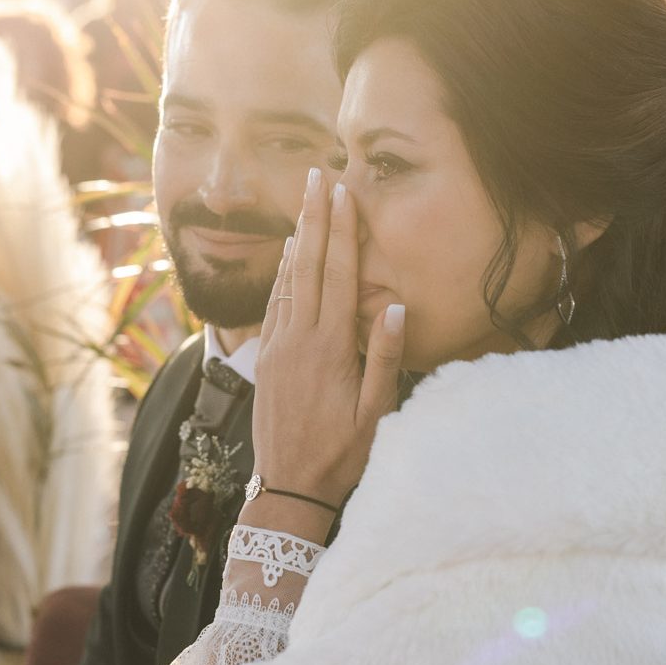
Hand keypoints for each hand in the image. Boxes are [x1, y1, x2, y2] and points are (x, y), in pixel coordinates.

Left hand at [253, 170, 403, 506]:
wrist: (288, 488)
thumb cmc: (341, 454)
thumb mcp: (375, 412)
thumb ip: (385, 357)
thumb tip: (398, 307)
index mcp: (330, 347)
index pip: (339, 275)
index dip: (342, 231)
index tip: (343, 193)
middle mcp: (299, 339)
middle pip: (309, 265)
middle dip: (315, 218)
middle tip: (316, 176)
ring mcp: (278, 348)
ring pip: (288, 281)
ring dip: (299, 239)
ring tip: (304, 204)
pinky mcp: (267, 360)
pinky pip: (274, 305)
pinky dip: (282, 275)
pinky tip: (289, 259)